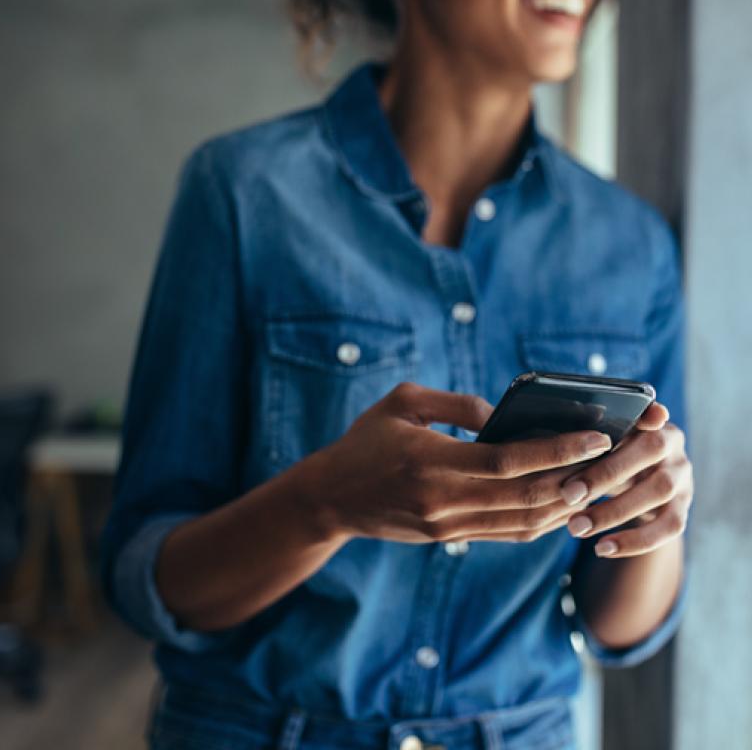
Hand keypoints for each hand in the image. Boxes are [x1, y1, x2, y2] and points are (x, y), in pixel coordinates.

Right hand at [312, 383, 611, 544]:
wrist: (330, 498)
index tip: (596, 436)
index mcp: (431, 461)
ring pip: (523, 521)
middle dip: (575, 478)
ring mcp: (447, 525)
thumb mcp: (402, 404)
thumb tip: (503, 416)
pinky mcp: (448, 538)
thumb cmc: (364, 441)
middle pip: (526, 495)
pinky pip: (506, 533)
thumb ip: (456, 404)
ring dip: (565, 504)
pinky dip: (540, 521)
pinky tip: (562, 504)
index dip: (558, 450)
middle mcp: (443, 499)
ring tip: (595, 481)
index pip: (510, 461)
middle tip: (612, 459)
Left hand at [561, 402, 692, 557]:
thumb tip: (547, 438)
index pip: (648, 411)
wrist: (632, 484)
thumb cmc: (600, 454)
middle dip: (605, 474)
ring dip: (614, 511)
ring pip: (658, 491)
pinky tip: (601, 548)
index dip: (642, 414)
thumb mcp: (591, 441)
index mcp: (648, 418)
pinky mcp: (682, 508)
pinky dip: (634, 541)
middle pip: (649, 451)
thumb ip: (580, 435)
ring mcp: (682, 476)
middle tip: (567, 494)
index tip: (617, 427)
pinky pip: (668, 527)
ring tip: (575, 527)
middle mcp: (672, 443)